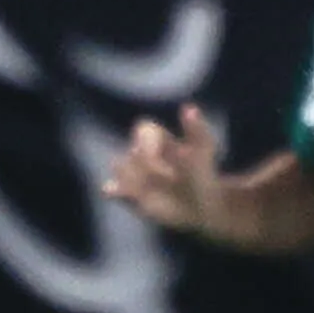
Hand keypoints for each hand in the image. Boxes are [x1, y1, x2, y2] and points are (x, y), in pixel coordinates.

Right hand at [102, 106, 230, 233]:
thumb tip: (188, 107)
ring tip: (153, 187)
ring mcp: (134, 173)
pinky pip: (114, 188)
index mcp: (156, 138)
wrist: (200, 205)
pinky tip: (110, 190)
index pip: (143, 129)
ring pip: (120, 167)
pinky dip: (113, 189)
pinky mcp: (129, 193)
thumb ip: (196, 129)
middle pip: (134, 151)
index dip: (154, 142)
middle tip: (172, 179)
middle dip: (151, 164)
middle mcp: (141, 153)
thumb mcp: (203, 150)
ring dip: (132, 175)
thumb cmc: (202, 173)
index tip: (170, 155)